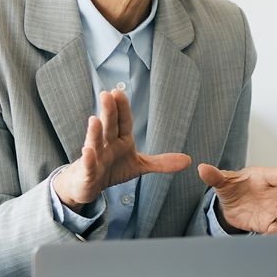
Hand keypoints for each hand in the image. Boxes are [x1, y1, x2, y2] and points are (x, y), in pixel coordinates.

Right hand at [54, 88, 190, 206]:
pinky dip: (88, 159)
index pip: (123, 121)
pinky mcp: (87, 173)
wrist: (88, 184)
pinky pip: (88, 165)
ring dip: (94, 132)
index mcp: (120, 139)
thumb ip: (162, 162)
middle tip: (107, 94)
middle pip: (109, 126)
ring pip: (95, 142)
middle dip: (108, 111)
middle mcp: (106, 144)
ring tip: (94, 119)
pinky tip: (87, 151)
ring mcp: (95, 157)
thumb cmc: (113, 168)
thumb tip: (189, 160)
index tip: (119, 92)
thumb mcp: (139, 165)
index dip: (122, 108)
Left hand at [198, 163, 276, 232]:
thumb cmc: (231, 188)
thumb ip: (214, 176)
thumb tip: (202, 168)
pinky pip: (276, 228)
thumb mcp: (222, 182)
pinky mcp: (268, 223)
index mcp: (265, 177)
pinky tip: (275, 233)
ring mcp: (273, 209)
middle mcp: (274, 193)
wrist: (230, 207)